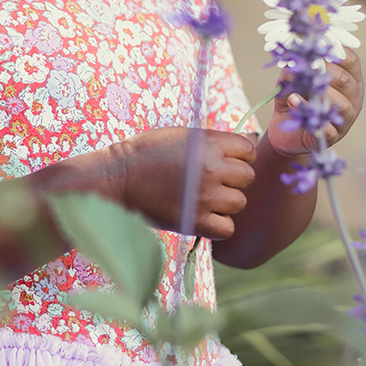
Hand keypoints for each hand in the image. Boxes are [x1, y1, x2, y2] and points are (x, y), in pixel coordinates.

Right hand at [114, 127, 256, 240]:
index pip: (248, 150)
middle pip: (247, 177)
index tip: (224, 162)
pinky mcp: (196, 221)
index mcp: (209, 144)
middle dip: (233, 179)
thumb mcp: (182, 136)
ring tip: (203, 199)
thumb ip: (213, 142)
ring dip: (225, 203)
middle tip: (211, 182)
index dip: (239, 157)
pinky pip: (228, 228)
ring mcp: (205, 196)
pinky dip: (218, 226)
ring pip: (239, 203)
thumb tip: (242, 152)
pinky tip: (202, 217)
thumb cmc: (146, 154)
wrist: (117, 179)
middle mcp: (211, 168)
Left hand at [268, 48, 363, 156]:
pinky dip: (309, 114)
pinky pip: (327, 127)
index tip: (316, 50)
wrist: (285, 134)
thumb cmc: (293, 101)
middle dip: (324, 73)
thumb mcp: (291, 80)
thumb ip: (294, 69)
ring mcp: (346, 119)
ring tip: (295, 92)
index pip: (351, 61)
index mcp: (348, 80)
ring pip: (342, 105)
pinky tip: (294, 105)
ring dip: (318, 95)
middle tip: (305, 72)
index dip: (336, 53)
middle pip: (346, 81)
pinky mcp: (333, 136)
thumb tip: (291, 61)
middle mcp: (352, 98)